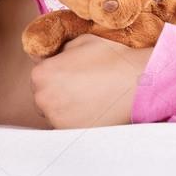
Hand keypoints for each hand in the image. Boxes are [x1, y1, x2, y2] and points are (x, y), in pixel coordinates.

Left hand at [29, 33, 154, 128]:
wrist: (137, 82)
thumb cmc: (111, 59)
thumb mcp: (81, 42)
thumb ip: (60, 51)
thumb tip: (54, 58)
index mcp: (41, 73)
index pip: (39, 77)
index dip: (56, 75)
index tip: (71, 77)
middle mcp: (42, 97)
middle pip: (43, 97)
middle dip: (57, 93)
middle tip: (81, 89)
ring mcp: (55, 118)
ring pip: (54, 114)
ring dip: (66, 109)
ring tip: (89, 100)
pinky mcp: (71, 133)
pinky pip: (68, 127)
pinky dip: (77, 121)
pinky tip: (93, 111)